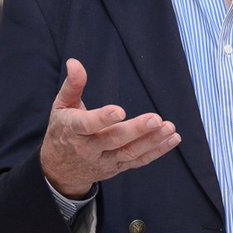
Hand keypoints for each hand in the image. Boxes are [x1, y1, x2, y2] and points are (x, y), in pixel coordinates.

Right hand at [39, 59, 179, 198]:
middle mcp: (89, 148)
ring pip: (130, 152)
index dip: (102, 118)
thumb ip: (72, 85)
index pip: (87, 125)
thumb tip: (74, 62)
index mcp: (73, 130)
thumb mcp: (61, 107)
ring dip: (152, 141)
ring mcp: (105, 160)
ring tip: (169, 128)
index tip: (119, 111)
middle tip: (155, 119)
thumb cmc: (62, 131)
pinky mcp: (118, 167)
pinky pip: (139, 161)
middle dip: (136, 130)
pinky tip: (172, 139)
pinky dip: (157, 152)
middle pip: (114, 140)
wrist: (60, 170)